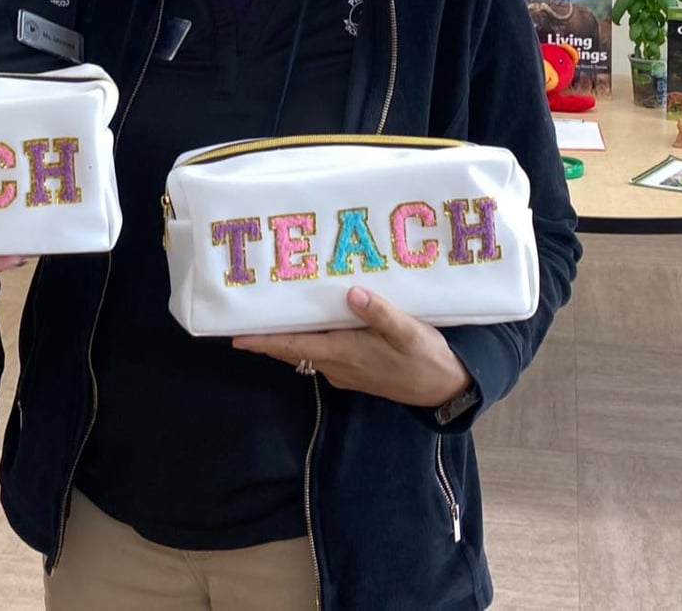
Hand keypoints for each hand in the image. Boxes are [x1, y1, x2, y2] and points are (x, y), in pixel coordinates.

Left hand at [233, 285, 471, 407]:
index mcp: (345, 354)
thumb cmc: (426, 358)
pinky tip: (309, 317)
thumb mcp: (409, 332)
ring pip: (306, 349)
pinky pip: (321, 349)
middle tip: (243, 311)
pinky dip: (309, 335)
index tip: (235, 337)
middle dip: (268, 334)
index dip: (264, 342)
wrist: (446, 389)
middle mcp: (337, 365)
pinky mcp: (354, 367)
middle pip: (293, 349)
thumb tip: (351, 294)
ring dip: (287, 334)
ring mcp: (344, 369)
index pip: (294, 348)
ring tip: (268, 309)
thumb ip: (381, 313)